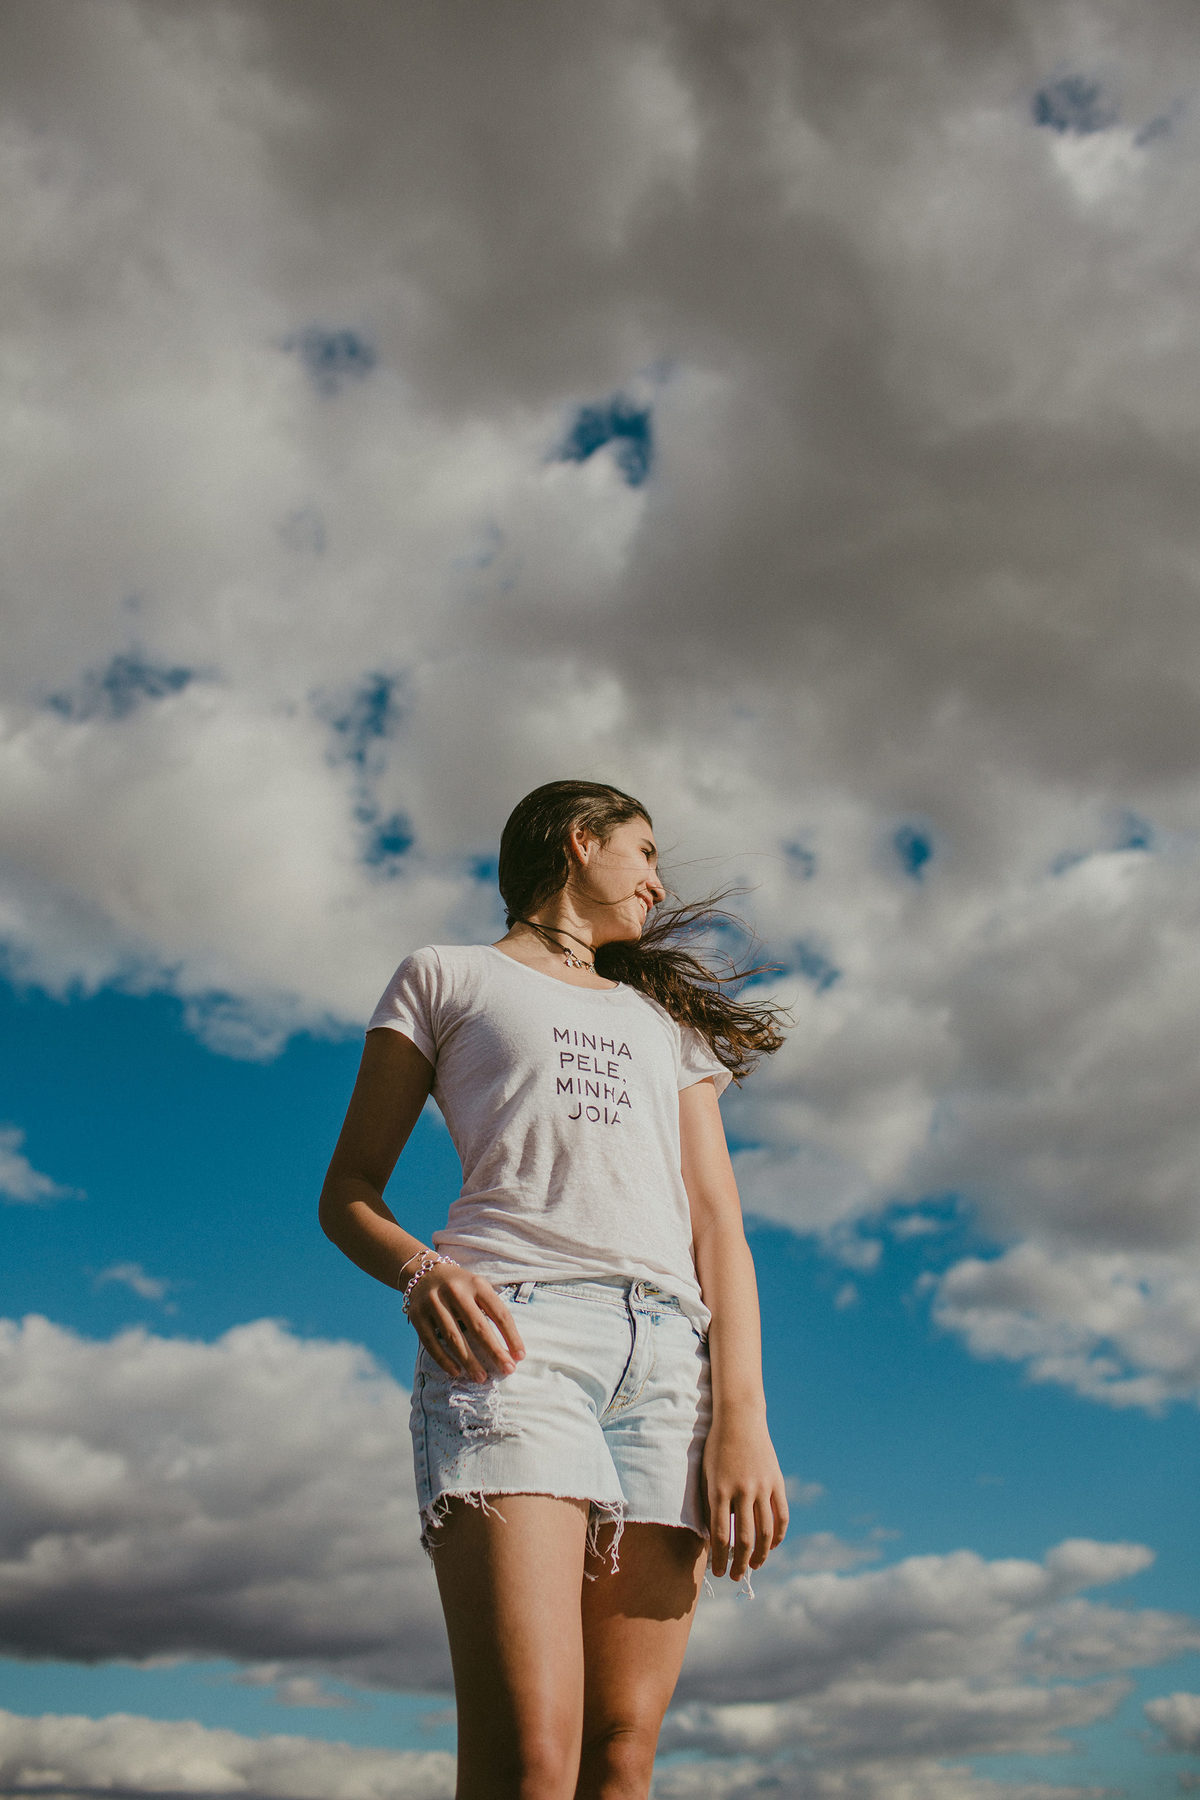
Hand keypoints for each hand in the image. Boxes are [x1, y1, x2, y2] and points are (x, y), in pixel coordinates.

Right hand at [407, 1264, 525, 1383]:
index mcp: (476, 1284)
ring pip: (454, 1338)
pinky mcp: (417, 1315)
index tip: (520, 1356)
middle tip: (507, 1370)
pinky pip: (431, 1342)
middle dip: (494, 1351)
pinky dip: (444, 1359)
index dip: (511, 1336)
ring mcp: (434, 1303)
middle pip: (478, 1327)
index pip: (499, 1313)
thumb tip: (508, 1347)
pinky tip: (456, 1372)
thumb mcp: (478, 1288)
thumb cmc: (460, 1287)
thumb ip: (491, 1310)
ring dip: (469, 1361)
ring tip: (481, 1377)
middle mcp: (455, 1291)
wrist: (423, 1272)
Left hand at [702, 1413, 788, 1582]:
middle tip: (735, 1577)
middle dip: (739, 1563)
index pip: (721, 1536)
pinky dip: (779, 1535)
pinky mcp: (777, 1481)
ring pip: (766, 1532)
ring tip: (754, 1567)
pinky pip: (781, 1515)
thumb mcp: (706, 1474)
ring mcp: (762, 1486)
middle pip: (744, 1539)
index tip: (718, 1572)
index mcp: (719, 1490)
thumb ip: (711, 1504)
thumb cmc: (716, 1447)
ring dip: (760, 1555)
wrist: (739, 1418)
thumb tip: (715, 1538)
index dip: (720, 1559)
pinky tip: (772, 1546)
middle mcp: (742, 1490)